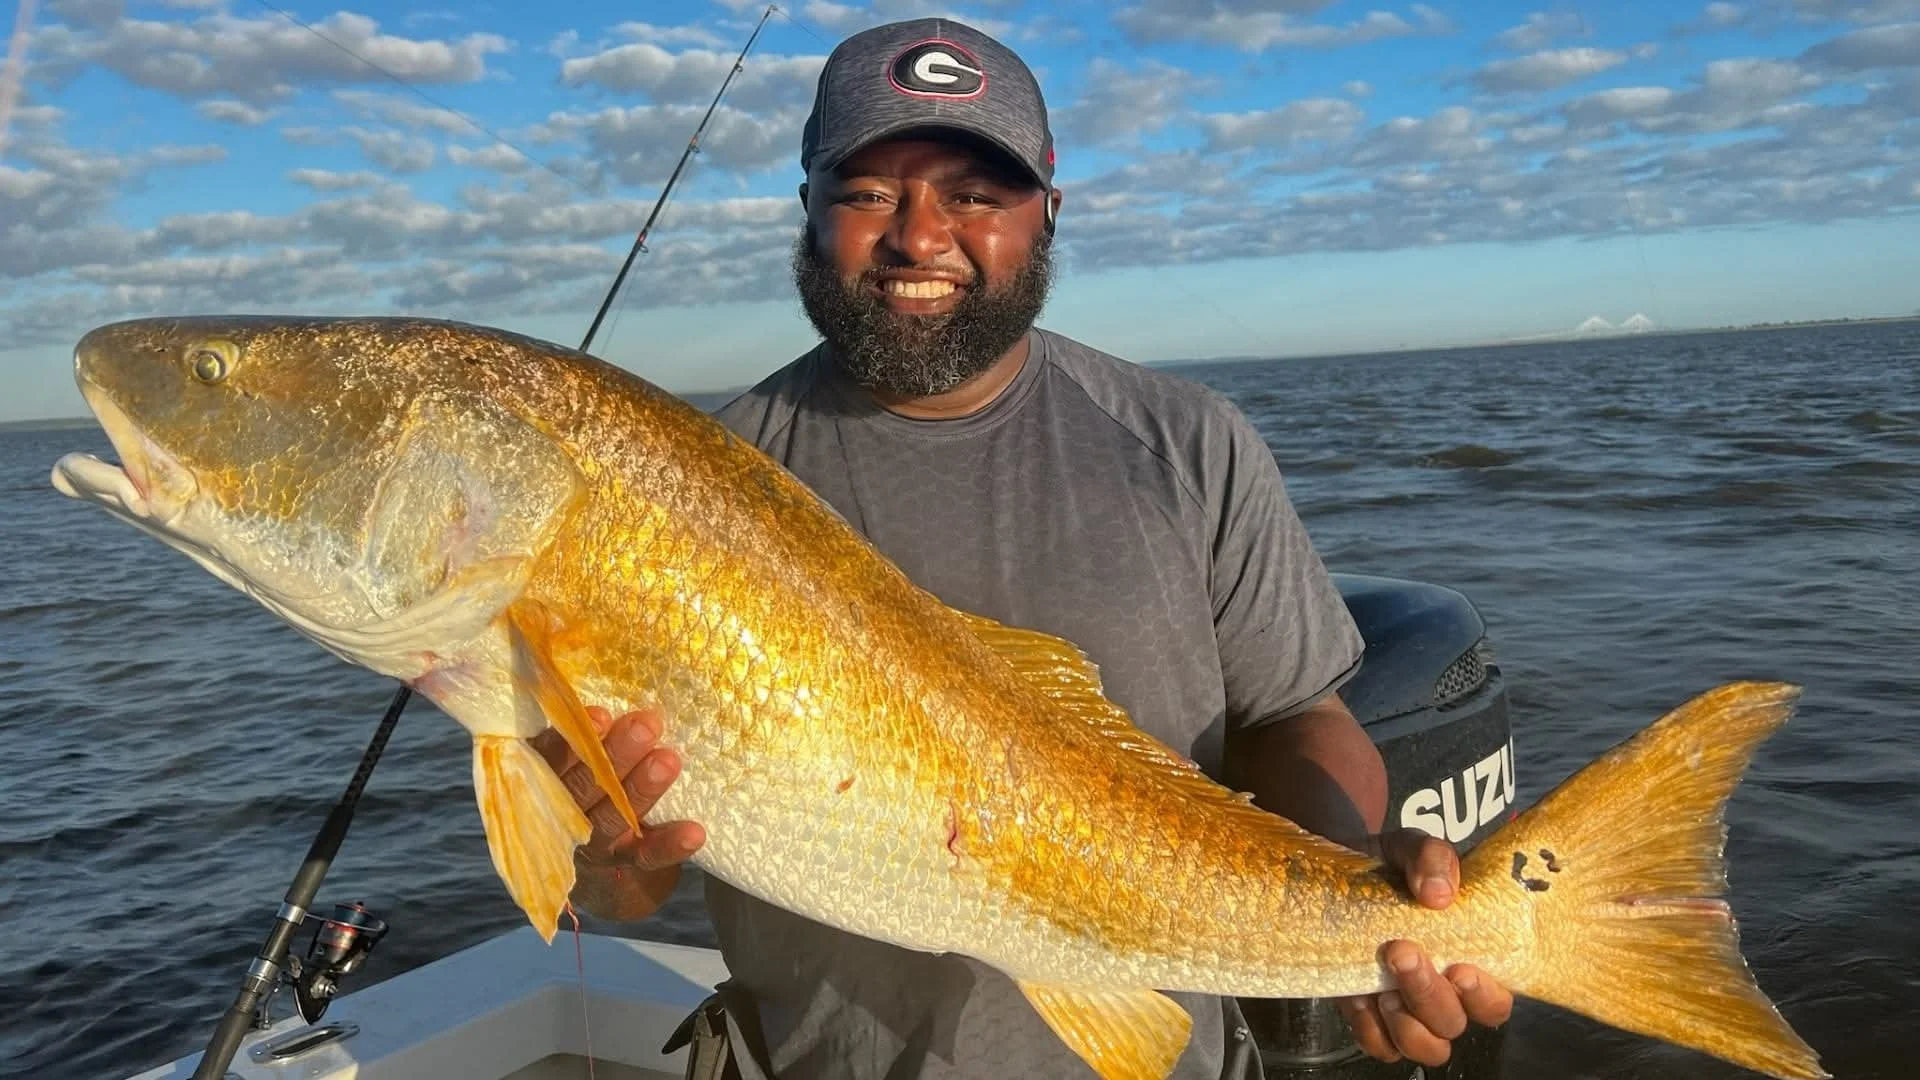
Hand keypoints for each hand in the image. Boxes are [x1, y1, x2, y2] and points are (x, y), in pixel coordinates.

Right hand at [530, 705, 705, 921]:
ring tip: (669, 760)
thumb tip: (611, 670)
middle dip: (614, 755)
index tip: (599, 714)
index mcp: (544, 781)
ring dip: (640, 790)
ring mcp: (593, 844)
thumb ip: (584, 730)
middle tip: (645, 725)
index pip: (548, 759)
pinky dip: (669, 844)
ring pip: (612, 818)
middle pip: (583, 786)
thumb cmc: (593, 783)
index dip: (569, 739)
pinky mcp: (624, 864)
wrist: (605, 864)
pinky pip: (645, 856)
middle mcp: (563, 815)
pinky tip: (695, 832)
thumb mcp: (577, 755)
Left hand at [1335, 828, 1513, 1066]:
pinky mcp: (1368, 1015)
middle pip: (1453, 1024)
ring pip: (1424, 1047)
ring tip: (1383, 987)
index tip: (1460, 968)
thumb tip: (1438, 893)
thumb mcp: (1412, 847)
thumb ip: (1432, 857)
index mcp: (1469, 959)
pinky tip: (1359, 997)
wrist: (1335, 869)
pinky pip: (1378, 1045)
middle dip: (1429, 995)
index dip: (1484, 997)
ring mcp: (1405, 1008)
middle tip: (1401, 951)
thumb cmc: (1392, 865)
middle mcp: (1443, 992)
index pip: (1496, 1002)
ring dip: (1406, 1024)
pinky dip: (1370, 1029)